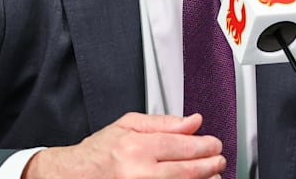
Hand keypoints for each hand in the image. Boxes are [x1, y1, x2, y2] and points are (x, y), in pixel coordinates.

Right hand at [22, 112, 226, 178]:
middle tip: (220, 160)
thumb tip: (194, 122)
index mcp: (137, 148)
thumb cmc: (100, 152)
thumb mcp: (129, 125)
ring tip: (212, 175)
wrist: (75, 175)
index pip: (183, 146)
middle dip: (211, 165)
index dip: (206, 146)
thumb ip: (164, 123)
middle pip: (188, 171)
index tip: (215, 144)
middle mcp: (139, 174)